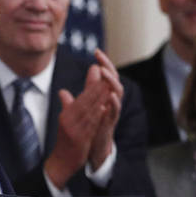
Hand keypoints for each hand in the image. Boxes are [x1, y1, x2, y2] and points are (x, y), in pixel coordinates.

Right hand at [44, 63, 112, 186]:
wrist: (61, 162)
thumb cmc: (65, 141)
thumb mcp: (65, 121)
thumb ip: (66, 105)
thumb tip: (62, 91)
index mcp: (66, 114)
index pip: (81, 96)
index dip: (92, 84)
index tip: (100, 71)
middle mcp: (69, 120)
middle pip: (85, 100)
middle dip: (97, 87)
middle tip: (107, 74)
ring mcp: (74, 129)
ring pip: (89, 111)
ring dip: (99, 99)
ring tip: (108, 87)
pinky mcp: (80, 139)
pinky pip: (89, 126)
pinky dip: (96, 116)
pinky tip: (103, 108)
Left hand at [87, 49, 123, 168]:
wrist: (94, 146)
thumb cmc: (93, 124)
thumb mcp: (87, 105)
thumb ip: (86, 91)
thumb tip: (78, 80)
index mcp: (105, 94)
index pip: (106, 74)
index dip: (103, 62)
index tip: (96, 50)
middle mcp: (112, 100)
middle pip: (115, 80)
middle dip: (108, 67)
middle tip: (100, 58)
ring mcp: (113, 111)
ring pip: (117, 93)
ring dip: (111, 82)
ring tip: (104, 73)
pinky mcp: (111, 123)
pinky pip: (115, 112)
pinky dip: (113, 104)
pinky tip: (110, 96)